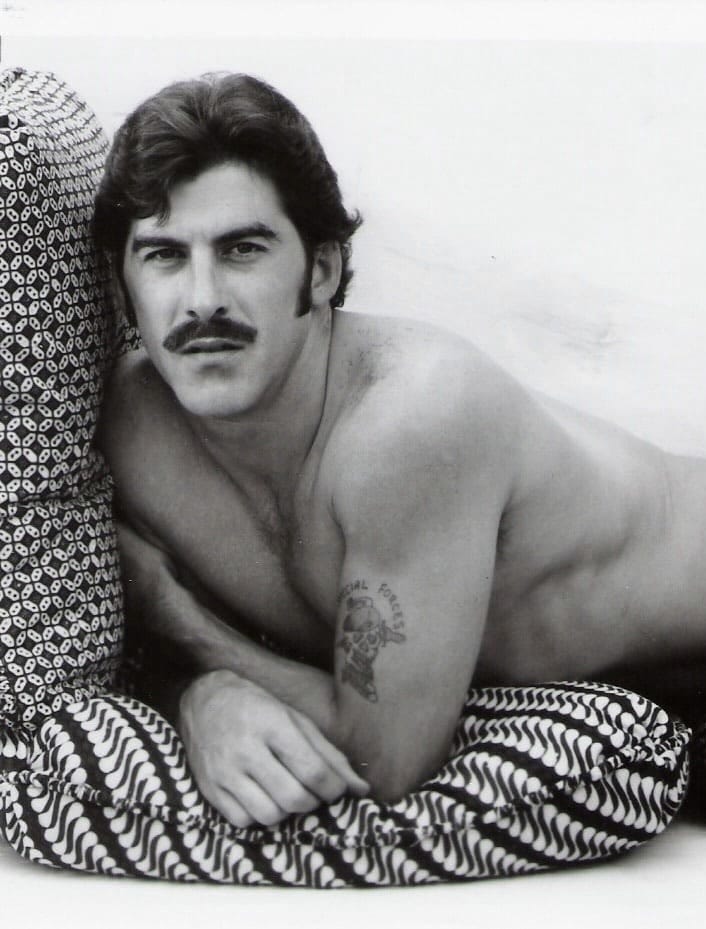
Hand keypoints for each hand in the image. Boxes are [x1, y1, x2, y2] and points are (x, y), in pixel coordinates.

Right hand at [178, 670, 368, 827]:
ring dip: (287, 812)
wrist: (204, 698)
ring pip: (269, 815)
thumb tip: (361, 789)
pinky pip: (243, 821)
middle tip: (313, 792)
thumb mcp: (296, 720)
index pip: (313, 771)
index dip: (334, 789)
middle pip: (293, 798)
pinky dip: (259, 817)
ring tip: (287, 793)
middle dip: (313, 803)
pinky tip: (262, 797)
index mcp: (273, 725)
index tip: (337, 790)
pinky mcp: (209, 788)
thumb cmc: (258, 707)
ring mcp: (224, 771)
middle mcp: (246, 748)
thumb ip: (329, 755)